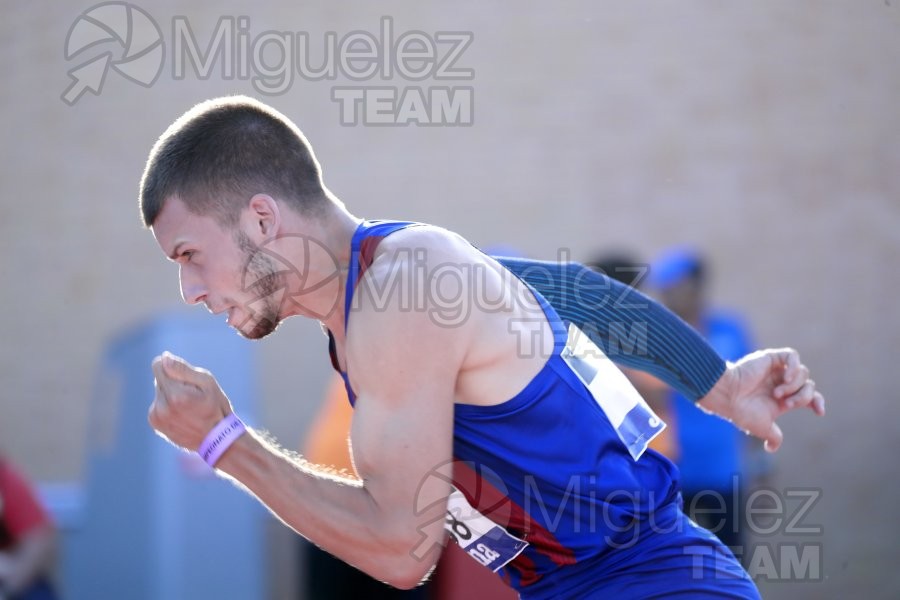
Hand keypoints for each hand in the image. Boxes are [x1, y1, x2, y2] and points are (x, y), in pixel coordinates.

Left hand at [148, 352, 231, 451]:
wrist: (217, 439)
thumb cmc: (216, 407)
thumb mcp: (208, 383)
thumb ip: (183, 369)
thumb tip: (163, 358)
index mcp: (175, 395)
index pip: (159, 365)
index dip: (173, 367)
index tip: (187, 379)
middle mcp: (161, 407)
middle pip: (160, 379)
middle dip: (174, 382)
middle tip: (192, 396)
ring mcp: (156, 417)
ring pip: (159, 392)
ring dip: (171, 395)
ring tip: (189, 408)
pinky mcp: (155, 423)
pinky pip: (157, 404)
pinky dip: (168, 406)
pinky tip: (183, 415)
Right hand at [698, 348, 824, 452]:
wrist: (729, 396)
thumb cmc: (742, 412)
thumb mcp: (763, 428)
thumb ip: (773, 436)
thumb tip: (771, 448)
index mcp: (783, 398)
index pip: (809, 395)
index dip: (817, 401)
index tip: (819, 413)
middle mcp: (781, 382)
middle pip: (809, 385)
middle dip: (802, 397)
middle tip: (785, 404)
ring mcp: (776, 369)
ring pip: (803, 372)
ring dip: (794, 386)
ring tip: (777, 393)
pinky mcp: (771, 358)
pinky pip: (792, 355)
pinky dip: (794, 367)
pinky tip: (785, 378)